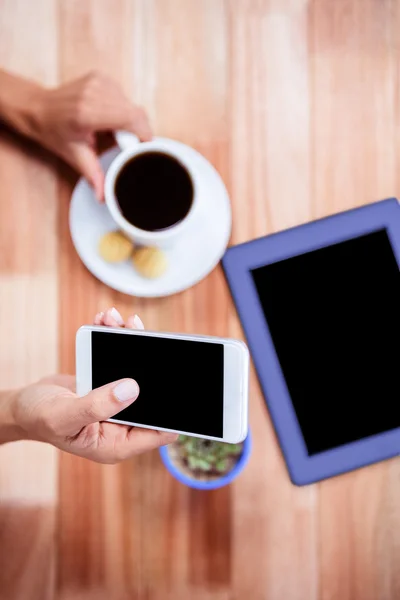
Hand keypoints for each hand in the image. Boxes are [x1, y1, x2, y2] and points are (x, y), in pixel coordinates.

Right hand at [5, 307, 176, 462]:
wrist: (23, 405)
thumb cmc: (39, 418)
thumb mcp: (64, 415)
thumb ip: (97, 405)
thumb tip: (132, 389)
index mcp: (118, 442)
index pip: (161, 430)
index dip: (173, 409)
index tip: (177, 381)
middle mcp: (122, 423)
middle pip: (154, 394)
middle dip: (153, 365)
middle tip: (144, 336)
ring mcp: (118, 402)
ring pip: (140, 371)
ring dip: (132, 343)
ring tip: (120, 321)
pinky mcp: (110, 383)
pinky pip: (122, 360)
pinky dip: (116, 340)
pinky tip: (108, 322)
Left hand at [30, 71, 151, 200]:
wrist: (38, 108)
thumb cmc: (54, 131)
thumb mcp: (75, 156)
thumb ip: (94, 176)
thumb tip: (104, 196)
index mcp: (88, 113)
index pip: (132, 118)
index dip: (144, 133)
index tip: (143, 146)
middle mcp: (94, 93)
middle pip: (136, 112)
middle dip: (138, 130)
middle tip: (126, 143)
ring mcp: (98, 82)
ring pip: (132, 105)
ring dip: (130, 121)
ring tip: (112, 131)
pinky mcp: (101, 77)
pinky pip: (124, 97)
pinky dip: (122, 110)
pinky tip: (108, 118)